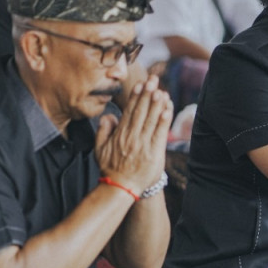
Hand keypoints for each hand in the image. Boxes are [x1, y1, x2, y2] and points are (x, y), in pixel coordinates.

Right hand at [95, 75, 172, 193]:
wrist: (121, 188)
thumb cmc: (111, 168)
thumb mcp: (100, 149)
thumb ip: (103, 131)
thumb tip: (108, 115)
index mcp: (120, 135)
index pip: (129, 112)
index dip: (136, 97)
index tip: (140, 84)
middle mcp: (132, 137)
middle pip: (141, 112)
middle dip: (147, 94)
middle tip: (153, 79)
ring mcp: (143, 145)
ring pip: (151, 120)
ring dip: (156, 104)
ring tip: (161, 90)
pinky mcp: (154, 154)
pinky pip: (159, 134)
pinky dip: (164, 122)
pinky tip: (167, 109)